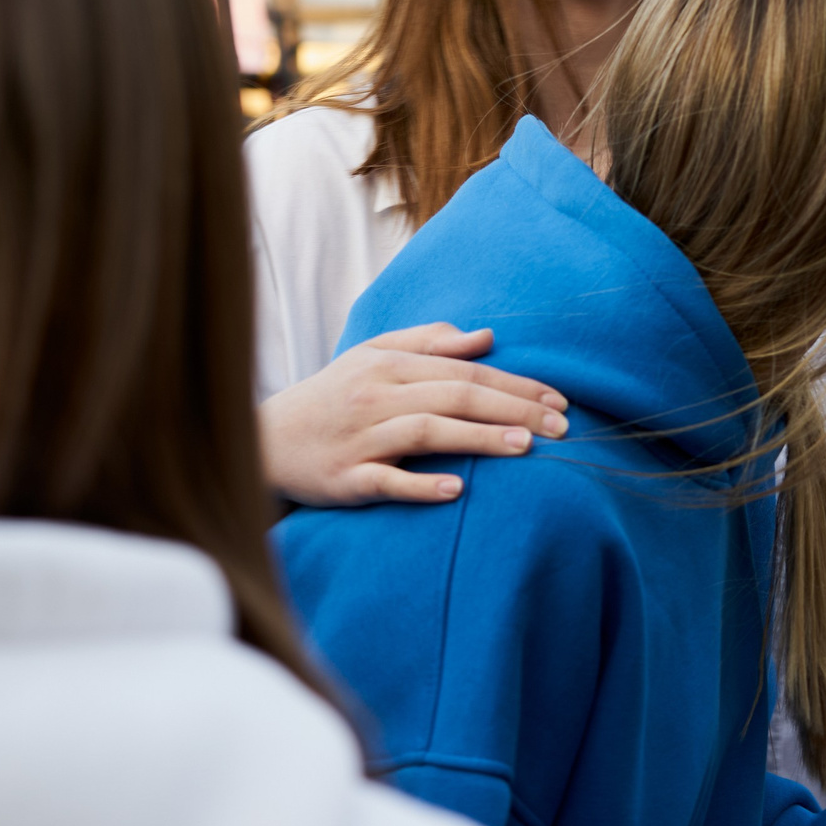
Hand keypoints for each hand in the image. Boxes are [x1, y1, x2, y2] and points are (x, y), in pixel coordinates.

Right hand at [260, 323, 569, 506]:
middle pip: (454, 396)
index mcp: (387, 365)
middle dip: (513, 408)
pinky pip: (386, 480)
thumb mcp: (372, 357)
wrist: (265, 440)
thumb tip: (486, 337)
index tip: (558, 400)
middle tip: (561, 427)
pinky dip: (420, 485)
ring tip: (526, 448)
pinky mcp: (345, 478)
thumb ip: (428, 343)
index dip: (514, 383)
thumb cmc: (330, 397)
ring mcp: (360, 438)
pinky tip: (456, 489)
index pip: (463, 370)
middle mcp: (376, 397)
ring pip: (427, 432)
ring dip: (479, 438)